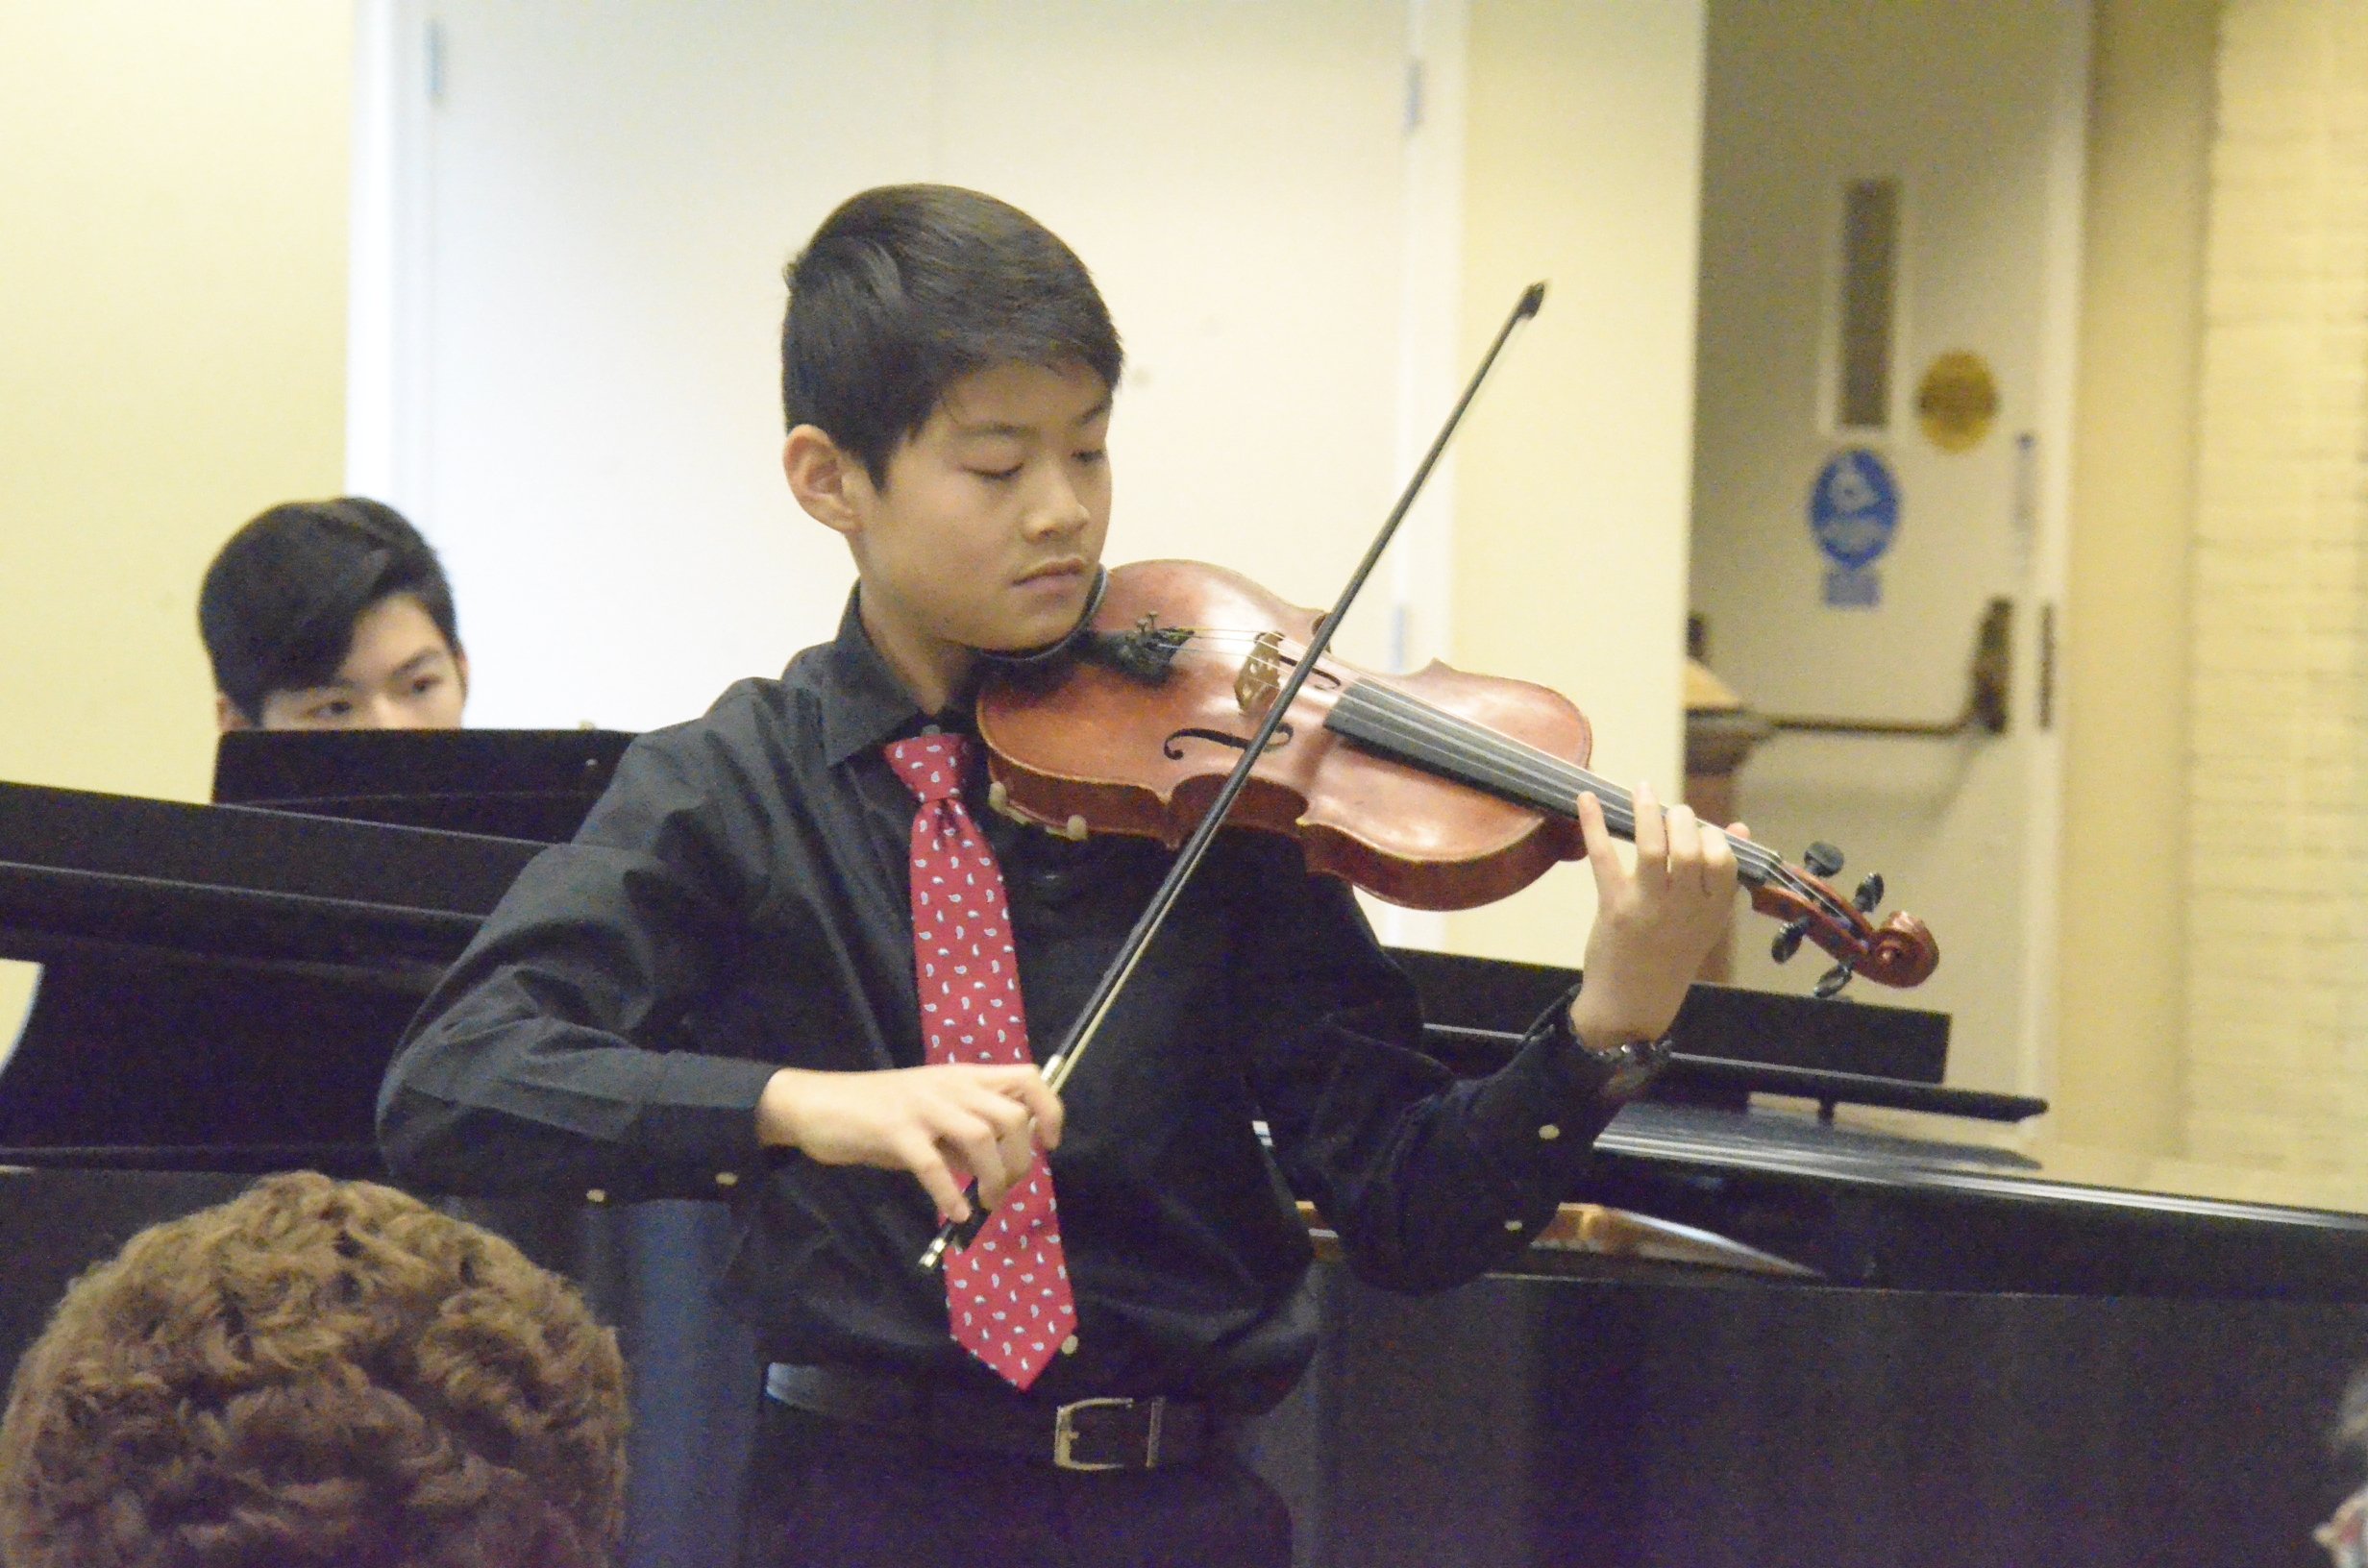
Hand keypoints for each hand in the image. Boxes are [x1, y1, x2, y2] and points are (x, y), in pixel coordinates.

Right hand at [756, 1063, 1063, 1223]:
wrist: (818, 1104)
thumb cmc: (877, 1113)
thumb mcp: (930, 1117)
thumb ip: (964, 1136)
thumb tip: (998, 1167)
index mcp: (963, 1078)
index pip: (1027, 1078)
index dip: (1049, 1110)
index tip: (1048, 1144)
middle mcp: (950, 1086)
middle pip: (1012, 1114)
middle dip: (1020, 1159)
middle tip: (1003, 1188)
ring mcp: (922, 1106)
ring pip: (981, 1136)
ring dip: (992, 1177)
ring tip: (984, 1203)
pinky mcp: (895, 1131)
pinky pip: (933, 1165)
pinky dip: (950, 1194)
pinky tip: (955, 1214)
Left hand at [1567, 780, 1744, 1046]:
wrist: (1633, 1004)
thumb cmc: (1671, 955)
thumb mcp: (1706, 921)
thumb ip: (1723, 877)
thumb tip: (1738, 826)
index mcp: (1713, 911)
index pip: (1725, 859)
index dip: (1713, 837)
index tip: (1699, 830)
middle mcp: (1685, 907)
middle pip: (1692, 848)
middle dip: (1682, 819)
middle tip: (1672, 811)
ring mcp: (1649, 906)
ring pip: (1654, 848)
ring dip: (1648, 812)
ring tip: (1643, 790)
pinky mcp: (1614, 906)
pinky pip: (1605, 857)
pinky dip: (1593, 823)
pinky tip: (1586, 798)